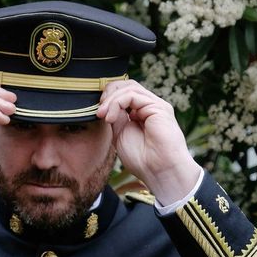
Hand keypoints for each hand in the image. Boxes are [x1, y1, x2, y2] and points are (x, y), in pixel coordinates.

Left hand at [96, 80, 200, 204]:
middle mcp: (150, 106)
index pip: (125, 93)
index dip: (108, 98)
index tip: (97, 113)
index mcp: (142, 113)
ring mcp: (156, 106)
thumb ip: (116, 117)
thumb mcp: (120, 134)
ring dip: (111, 100)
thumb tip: (106, 104)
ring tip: (103, 116)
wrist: (158, 172)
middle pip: (127, 85)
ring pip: (129, 88)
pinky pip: (132, 95)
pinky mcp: (158, 107)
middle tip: (98, 111)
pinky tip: (110, 117)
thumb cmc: (142, 159)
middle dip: (109, 93)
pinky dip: (117, 103)